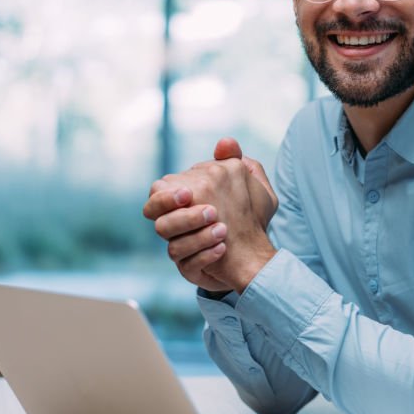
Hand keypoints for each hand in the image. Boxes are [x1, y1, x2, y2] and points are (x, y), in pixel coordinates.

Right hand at [143, 138, 278, 292]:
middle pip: (158, 222)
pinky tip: (223, 248)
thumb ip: (235, 162)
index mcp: (184, 202)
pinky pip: (188, 267)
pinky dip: (205, 256)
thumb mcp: (248, 185)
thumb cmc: (248, 214)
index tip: (190, 193)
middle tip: (211, 211)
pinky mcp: (191, 271)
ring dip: (197, 237)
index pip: (158, 194)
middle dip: (181, 216)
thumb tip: (225, 142)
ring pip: (171, 247)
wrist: (255, 251)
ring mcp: (182, 251)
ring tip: (223, 230)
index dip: (168, 195)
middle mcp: (177, 227)